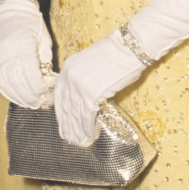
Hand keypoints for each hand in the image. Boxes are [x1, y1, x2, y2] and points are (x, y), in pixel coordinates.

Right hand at [0, 0, 53, 107]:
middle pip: (18, 85)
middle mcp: (5, 55)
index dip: (40, 89)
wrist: (10, 8)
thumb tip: (47, 81)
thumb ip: (45, 62)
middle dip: (30, 96)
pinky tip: (15, 96)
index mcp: (22, 49)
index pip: (31, 78)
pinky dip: (6, 91)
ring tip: (29, 102)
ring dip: (18, 97)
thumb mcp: (44, 40)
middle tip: (39, 102)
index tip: (46, 92)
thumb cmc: (31, 23)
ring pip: (6, 86)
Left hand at [53, 31, 144, 145]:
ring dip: (77, 131)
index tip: (63, 123)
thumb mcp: (90, 64)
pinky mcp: (91, 96)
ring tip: (80, 142)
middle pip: (65, 108)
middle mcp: (69, 78)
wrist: (128, 47)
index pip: (59, 96)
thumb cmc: (115, 53)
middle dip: (67, 125)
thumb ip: (82, 80)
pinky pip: (87, 117)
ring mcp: (79, 88)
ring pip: (75, 115)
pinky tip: (90, 136)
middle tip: (69, 138)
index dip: (61, 112)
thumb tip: (84, 99)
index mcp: (67, 69)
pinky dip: (88, 129)